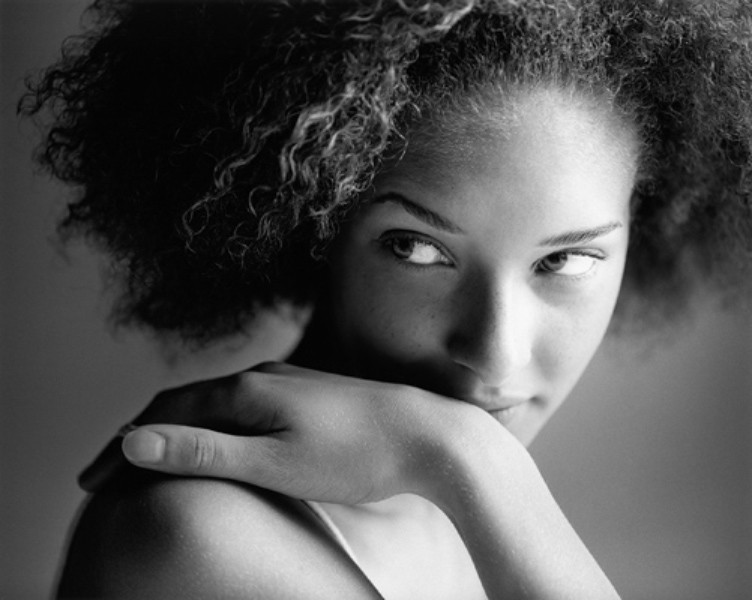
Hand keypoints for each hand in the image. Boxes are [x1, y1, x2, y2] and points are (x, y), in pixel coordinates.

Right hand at [81, 362, 486, 504]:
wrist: (428, 434)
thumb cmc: (354, 455)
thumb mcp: (274, 462)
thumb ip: (205, 451)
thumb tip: (133, 441)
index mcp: (246, 391)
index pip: (163, 415)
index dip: (123, 448)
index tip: (92, 481)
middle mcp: (261, 376)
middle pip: (183, 403)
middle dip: (141, 437)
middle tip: (108, 474)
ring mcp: (286, 382)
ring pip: (213, 402)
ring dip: (175, 428)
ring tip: (151, 458)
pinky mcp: (307, 393)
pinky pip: (242, 404)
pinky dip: (211, 424)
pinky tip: (217, 438)